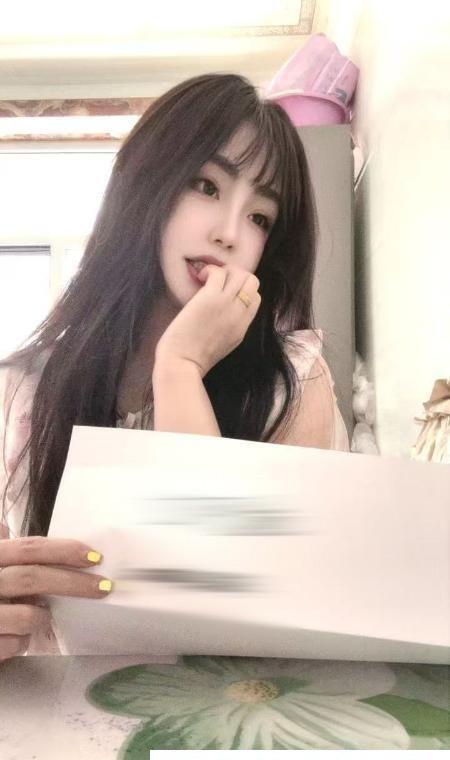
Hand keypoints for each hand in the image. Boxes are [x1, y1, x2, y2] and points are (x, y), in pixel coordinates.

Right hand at [0, 536, 112, 661]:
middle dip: (74, 583)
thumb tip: (2, 525)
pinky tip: (16, 639)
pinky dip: (23, 642)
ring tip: (40, 618)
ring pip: (28, 616)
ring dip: (42, 618)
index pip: (29, 548)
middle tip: (103, 588)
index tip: (94, 556)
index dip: (63, 550)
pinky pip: (17, 644)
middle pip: (33, 578)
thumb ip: (0, 551)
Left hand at [155, 264, 260, 377]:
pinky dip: (210, 270)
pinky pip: (219, 273)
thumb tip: (221, 311)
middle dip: (238, 275)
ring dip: (225, 271)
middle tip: (219, 281)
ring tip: (208, 279)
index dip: (242, 290)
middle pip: (253, 282)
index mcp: (243, 327)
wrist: (182, 364)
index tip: (225, 292)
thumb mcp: (223, 346)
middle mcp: (240, 314)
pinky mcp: (211, 298)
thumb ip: (229, 328)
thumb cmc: (193, 359)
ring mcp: (227, 305)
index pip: (255, 298)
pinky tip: (200, 278)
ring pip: (242, 274)